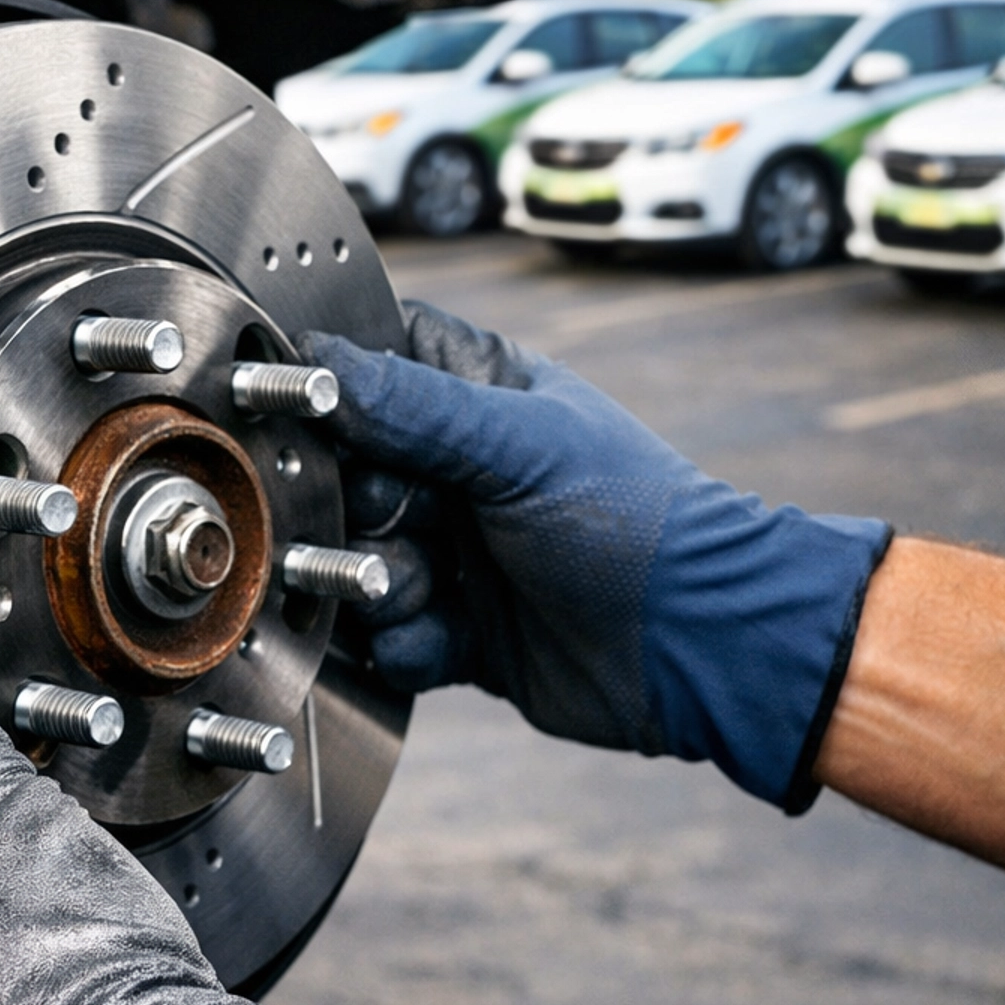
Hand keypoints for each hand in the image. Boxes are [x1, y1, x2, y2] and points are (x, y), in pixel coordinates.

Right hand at [301, 302, 890, 808]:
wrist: (696, 646)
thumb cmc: (635, 522)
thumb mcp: (520, 446)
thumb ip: (415, 407)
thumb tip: (319, 360)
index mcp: (477, 394)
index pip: (373, 358)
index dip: (331, 386)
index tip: (308, 414)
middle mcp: (457, 470)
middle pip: (346, 473)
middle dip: (357, 509)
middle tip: (402, 522)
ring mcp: (457, 552)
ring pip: (356, 561)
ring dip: (377, 584)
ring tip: (428, 591)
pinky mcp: (458, 631)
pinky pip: (389, 636)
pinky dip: (408, 643)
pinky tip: (449, 641)